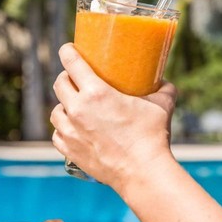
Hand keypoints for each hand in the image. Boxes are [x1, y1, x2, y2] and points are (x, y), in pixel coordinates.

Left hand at [50, 43, 176, 189]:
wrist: (143, 172)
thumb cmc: (152, 136)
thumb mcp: (162, 105)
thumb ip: (163, 89)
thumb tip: (165, 82)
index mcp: (97, 92)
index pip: (72, 63)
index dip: (67, 52)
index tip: (67, 49)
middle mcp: (79, 109)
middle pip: (60, 84)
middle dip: (66, 77)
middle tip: (76, 78)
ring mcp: (71, 131)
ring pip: (56, 110)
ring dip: (63, 104)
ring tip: (74, 105)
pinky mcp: (70, 151)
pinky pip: (57, 134)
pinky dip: (63, 129)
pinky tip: (72, 128)